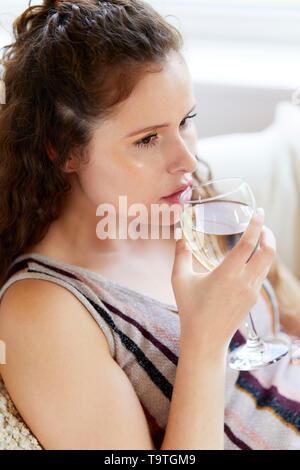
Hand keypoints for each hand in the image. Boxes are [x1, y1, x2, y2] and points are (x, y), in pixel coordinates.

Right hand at [171, 208, 275, 351]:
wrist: (205, 340)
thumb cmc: (190, 309)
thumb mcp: (179, 280)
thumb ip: (180, 255)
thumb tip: (180, 237)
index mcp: (227, 274)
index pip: (248, 243)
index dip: (256, 225)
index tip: (259, 212)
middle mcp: (244, 282)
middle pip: (268, 252)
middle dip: (268, 234)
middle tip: (262, 224)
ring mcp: (251, 292)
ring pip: (267, 264)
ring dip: (267, 248)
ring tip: (258, 238)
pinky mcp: (252, 300)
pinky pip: (262, 275)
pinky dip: (261, 262)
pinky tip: (251, 259)